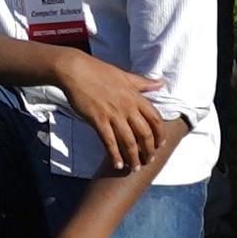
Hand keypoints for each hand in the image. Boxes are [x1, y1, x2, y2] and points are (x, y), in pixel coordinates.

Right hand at [55, 54, 178, 173]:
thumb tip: (161, 83)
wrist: (75, 70)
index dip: (160, 135)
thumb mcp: (125, 75)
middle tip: (148, 160)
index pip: (155, 119)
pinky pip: (109, 142)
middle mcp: (127, 107)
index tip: (160, 145)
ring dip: (134, 157)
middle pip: (145, 134)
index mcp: (135, 96)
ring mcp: (113, 115)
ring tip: (135, 167)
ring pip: (129, 142)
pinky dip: (115, 156)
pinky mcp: (98, 120)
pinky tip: (118, 165)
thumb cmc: (99, 71)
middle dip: (149, 150)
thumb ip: (143, 83)